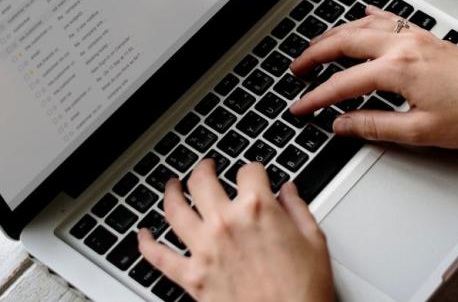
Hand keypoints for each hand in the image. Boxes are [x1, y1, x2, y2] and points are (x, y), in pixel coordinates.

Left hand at [138, 160, 333, 301]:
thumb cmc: (304, 292)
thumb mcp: (314, 242)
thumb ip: (298, 209)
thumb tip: (289, 191)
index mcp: (258, 209)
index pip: (249, 171)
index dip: (253, 170)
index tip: (254, 175)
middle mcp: (226, 223)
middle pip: (202, 181)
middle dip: (204, 168)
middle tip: (206, 168)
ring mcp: (205, 249)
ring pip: (174, 209)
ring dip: (171, 192)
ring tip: (172, 185)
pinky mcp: (192, 277)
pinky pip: (158, 256)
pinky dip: (146, 243)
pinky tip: (143, 234)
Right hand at [289, 6, 457, 147]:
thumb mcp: (421, 132)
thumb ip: (374, 126)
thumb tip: (342, 125)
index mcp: (398, 70)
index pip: (342, 84)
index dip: (316, 97)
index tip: (299, 107)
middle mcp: (403, 46)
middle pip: (344, 42)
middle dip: (314, 54)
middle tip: (295, 69)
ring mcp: (415, 37)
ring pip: (361, 26)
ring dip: (334, 35)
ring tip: (315, 47)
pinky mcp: (427, 37)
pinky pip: (387, 19)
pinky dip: (366, 18)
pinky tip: (360, 17)